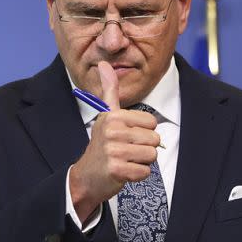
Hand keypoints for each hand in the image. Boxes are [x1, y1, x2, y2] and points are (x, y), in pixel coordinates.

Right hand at [69, 61, 160, 221]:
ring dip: (141, 162)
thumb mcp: (105, 116)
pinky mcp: (117, 170)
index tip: (126, 136)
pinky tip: (124, 172)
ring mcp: (114, 151)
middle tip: (125, 151)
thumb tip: (104, 64)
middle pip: (155, 139)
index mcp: (113, 116)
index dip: (144, 132)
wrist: (86, 177)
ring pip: (152, 156)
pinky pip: (145, 171)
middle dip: (144, 148)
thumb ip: (109, 90)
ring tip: (125, 160)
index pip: (152, 122)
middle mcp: (112, 131)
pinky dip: (138, 175)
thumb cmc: (102, 145)